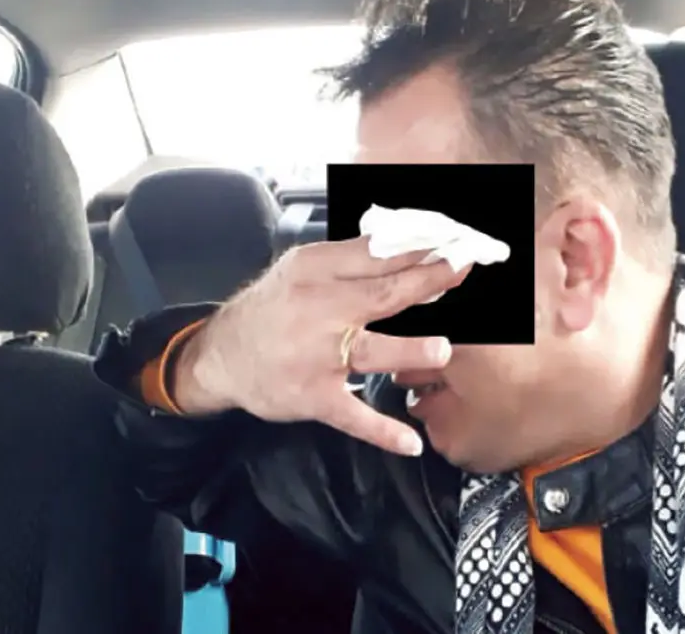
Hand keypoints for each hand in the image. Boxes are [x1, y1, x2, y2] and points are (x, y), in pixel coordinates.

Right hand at [174, 236, 468, 455]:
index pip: (375, 254)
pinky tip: (410, 442)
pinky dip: (381, 430)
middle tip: (463, 272)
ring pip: (369, 352)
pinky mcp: (313, 396)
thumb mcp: (303, 269)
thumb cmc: (272, 308)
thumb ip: (350, 260)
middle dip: (427, 283)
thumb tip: (408, 245)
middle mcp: (318, 310)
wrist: (221, 355)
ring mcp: (317, 356)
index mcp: (317, 271)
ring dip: (407, 351)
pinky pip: (352, 416)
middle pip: (382, 295)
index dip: (418, 248)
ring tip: (442, 350)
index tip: (453, 241)